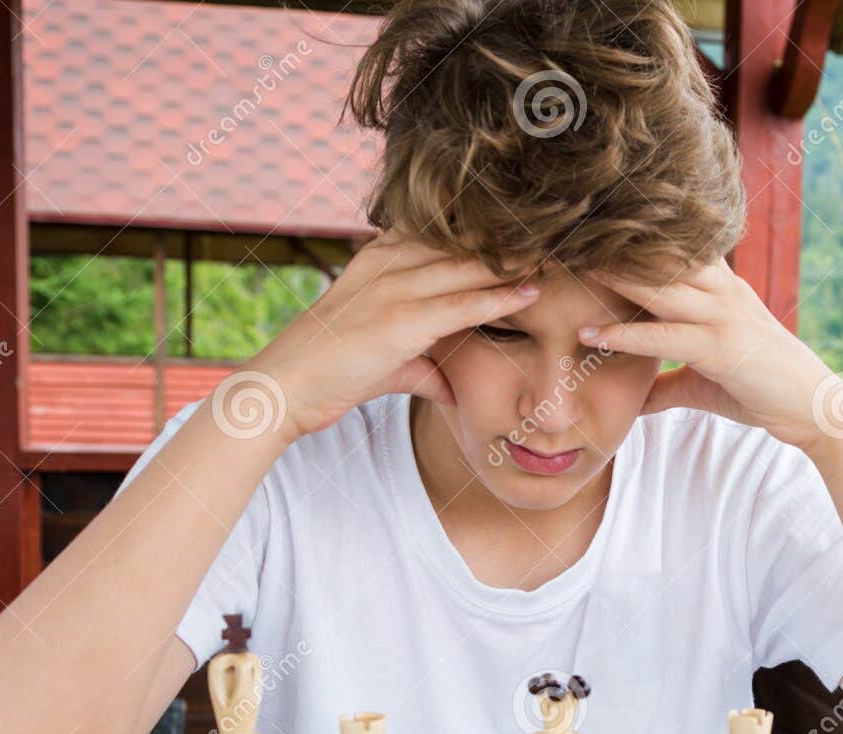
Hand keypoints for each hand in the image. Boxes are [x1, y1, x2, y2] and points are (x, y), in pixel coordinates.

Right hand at [240, 230, 539, 442]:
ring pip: (467, 266)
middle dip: (509, 241)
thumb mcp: (386, 364)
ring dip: (515, 262)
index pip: (442, 235)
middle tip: (557, 238)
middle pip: (461, 242)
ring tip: (558, 258)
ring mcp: (392, 288)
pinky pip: (462, 303)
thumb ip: (423, 368)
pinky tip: (532, 292)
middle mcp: (386, 263)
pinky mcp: (399, 320)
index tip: (530, 233)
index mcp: (378, 259)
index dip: (487, 235)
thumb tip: (452, 389)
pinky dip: (500, 296)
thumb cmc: (330, 376)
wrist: (284, 389)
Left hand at [579, 260, 842, 452]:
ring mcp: (723, 315)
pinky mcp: (723, 347)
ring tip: (560, 271)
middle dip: (605, 247)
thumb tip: (635, 398)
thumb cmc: (762, 390)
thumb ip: (668, 382)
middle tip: (555, 238)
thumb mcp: (705, 381)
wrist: (813, 408)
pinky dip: (624, 334)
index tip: (576, 234)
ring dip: (605, 278)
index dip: (621, 241)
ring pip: (655, 285)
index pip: (663, 251)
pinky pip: (664, 335)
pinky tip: (589, 334)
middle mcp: (720, 289)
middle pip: (654, 256)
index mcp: (717, 285)